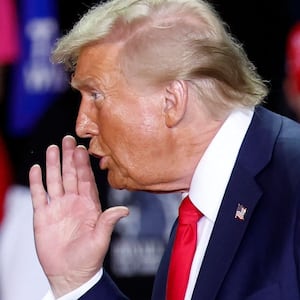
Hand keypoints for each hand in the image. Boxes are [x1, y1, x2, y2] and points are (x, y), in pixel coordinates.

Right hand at [29, 135, 128, 296]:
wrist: (70, 273)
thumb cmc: (89, 257)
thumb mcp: (100, 239)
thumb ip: (108, 221)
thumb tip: (125, 210)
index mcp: (89, 204)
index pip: (86, 179)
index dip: (83, 164)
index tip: (82, 149)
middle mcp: (73, 201)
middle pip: (70, 174)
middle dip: (69, 157)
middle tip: (67, 139)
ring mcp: (58, 207)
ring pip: (55, 180)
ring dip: (53, 164)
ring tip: (52, 148)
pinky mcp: (43, 215)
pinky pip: (39, 195)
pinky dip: (36, 182)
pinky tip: (36, 169)